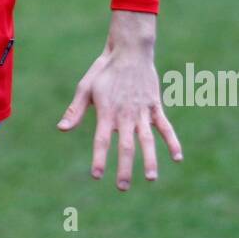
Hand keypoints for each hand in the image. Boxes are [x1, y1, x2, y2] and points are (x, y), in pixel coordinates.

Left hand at [57, 10, 181, 189]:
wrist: (129, 50)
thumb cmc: (104, 69)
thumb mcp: (86, 87)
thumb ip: (75, 110)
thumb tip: (61, 129)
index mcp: (106, 111)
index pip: (101, 140)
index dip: (99, 158)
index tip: (97, 175)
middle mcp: (125, 114)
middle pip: (126, 146)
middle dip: (124, 168)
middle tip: (122, 187)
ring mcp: (142, 111)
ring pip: (147, 140)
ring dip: (150, 160)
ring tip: (151, 178)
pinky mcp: (154, 106)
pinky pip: (165, 127)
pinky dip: (172, 141)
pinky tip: (177, 158)